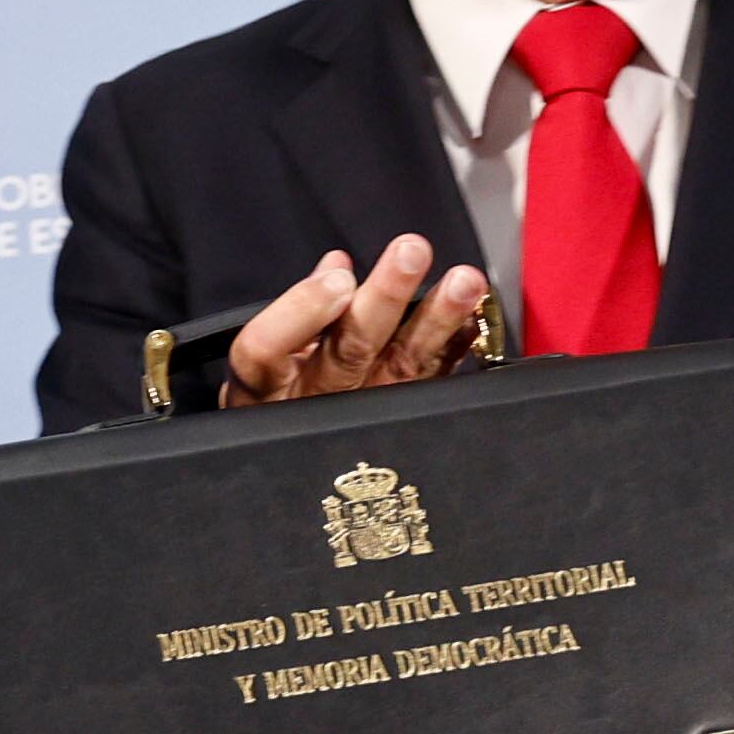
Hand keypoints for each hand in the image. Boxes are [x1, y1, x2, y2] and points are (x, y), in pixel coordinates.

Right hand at [219, 235, 489, 404]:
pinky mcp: (397, 424)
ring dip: (433, 320)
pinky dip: (452, 350)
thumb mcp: (265, 364)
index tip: (336, 279)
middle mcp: (310, 406)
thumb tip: (335, 265)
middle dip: (383, 298)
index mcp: (261, 388)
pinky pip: (427, 387)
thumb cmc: (276, 402)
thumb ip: (298, 314)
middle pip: (346, 354)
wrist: (297, 479)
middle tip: (411, 255)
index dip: (301, 313)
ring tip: (462, 283)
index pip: (265, 352)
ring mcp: (360, 421)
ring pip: (397, 369)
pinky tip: (473, 322)